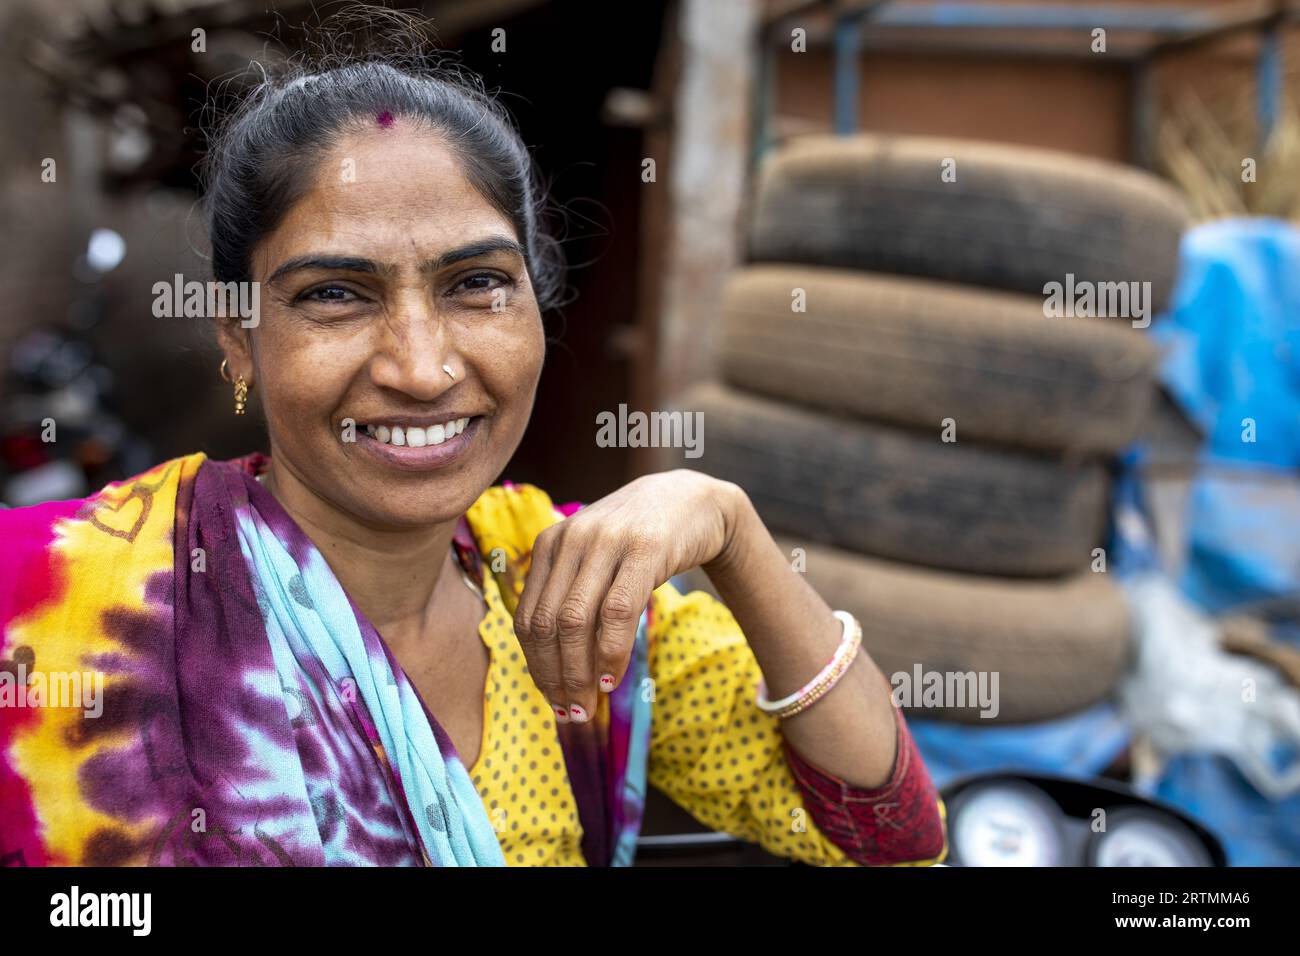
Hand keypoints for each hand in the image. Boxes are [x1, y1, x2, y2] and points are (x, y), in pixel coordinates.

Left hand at [512, 469, 744, 723]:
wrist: (693, 501)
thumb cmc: (640, 541)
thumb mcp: (595, 561)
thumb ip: (572, 598)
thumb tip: (555, 670)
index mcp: (550, 544)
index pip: (527, 618)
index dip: (535, 666)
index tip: (551, 700)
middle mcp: (571, 539)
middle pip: (546, 624)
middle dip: (554, 677)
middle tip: (570, 712)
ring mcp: (606, 541)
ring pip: (575, 620)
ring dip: (578, 672)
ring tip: (588, 704)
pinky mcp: (644, 548)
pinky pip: (616, 611)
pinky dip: (610, 651)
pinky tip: (611, 677)